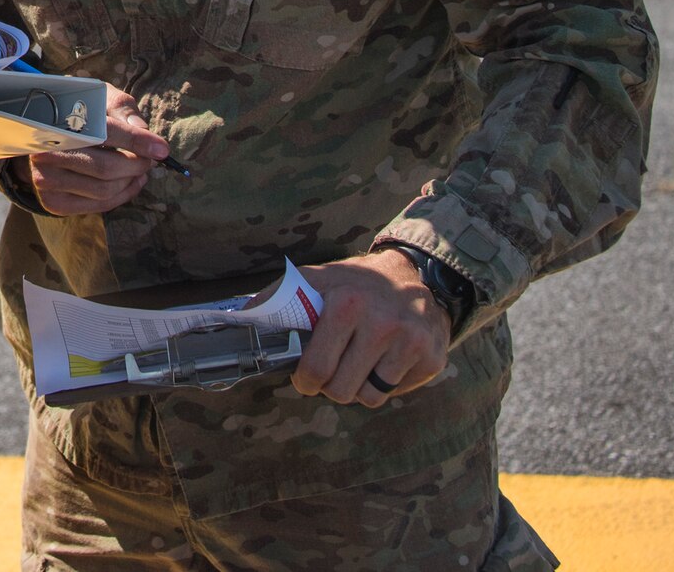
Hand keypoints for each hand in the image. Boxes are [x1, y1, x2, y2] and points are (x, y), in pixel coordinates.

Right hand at [21, 87, 165, 215]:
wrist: (42, 136)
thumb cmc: (77, 112)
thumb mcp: (96, 98)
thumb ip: (121, 108)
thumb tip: (143, 130)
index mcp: (53, 122)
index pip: (102, 134)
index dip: (135, 141)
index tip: (161, 149)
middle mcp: (44, 155)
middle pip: (104, 168)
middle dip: (136, 165)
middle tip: (151, 159)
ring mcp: (46, 182)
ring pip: (104, 190)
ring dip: (131, 181)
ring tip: (141, 169)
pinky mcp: (53, 202)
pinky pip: (99, 205)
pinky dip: (123, 195)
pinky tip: (131, 182)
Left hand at [291, 249, 451, 405]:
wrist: (415, 274)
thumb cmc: (355, 282)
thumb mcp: (314, 278)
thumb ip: (276, 298)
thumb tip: (243, 320)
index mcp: (346, 304)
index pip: (316, 368)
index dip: (305, 381)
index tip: (306, 378)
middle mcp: (381, 324)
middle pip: (341, 391)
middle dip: (330, 387)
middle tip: (332, 373)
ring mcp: (409, 343)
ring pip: (369, 398)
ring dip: (358, 387)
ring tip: (357, 363)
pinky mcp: (430, 358)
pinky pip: (395, 393)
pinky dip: (384, 384)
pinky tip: (383, 360)